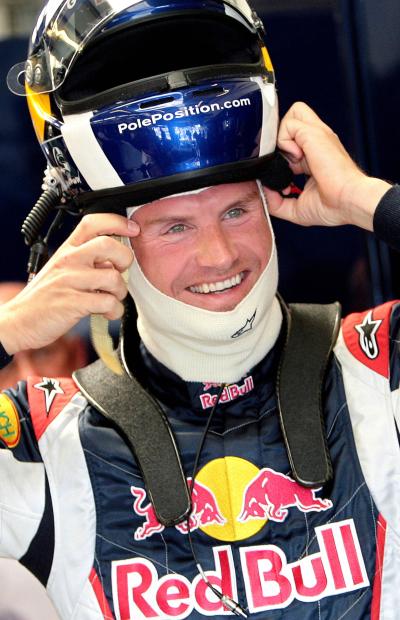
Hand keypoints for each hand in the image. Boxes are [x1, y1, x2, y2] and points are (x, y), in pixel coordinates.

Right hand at [0, 214, 138, 354]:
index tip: (133, 229)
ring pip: (114, 277)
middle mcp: (68, 260)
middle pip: (109, 245)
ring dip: (120, 292)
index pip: (93, 222)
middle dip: (125, 260)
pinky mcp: (73, 303)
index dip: (118, 222)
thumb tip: (115, 260)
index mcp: (67, 249)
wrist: (20, 321)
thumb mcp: (62, 269)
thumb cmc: (45, 297)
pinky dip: (114, 311)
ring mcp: (70, 280)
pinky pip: (108, 303)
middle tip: (120, 272)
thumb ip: (87, 260)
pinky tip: (107, 312)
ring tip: (111, 298)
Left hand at [264, 102, 390, 229]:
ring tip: (292, 159)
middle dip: (281, 141)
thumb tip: (265, 192)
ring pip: (293, 114)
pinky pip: (289, 124)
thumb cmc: (333, 206)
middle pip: (294, 121)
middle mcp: (317, 143)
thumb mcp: (296, 208)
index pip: (292, 141)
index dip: (282, 156)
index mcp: (315, 156)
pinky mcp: (314, 133)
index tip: (285, 180)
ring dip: (283, 137)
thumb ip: (276, 202)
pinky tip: (296, 159)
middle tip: (286, 165)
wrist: (348, 201)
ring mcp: (317, 135)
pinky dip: (284, 142)